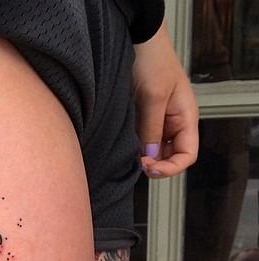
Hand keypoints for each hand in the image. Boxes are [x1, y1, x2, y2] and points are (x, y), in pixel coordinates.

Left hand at [132, 21, 198, 177]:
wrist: (137, 43)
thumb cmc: (153, 61)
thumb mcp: (154, 96)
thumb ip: (152, 128)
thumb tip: (150, 157)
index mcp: (186, 118)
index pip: (188, 155)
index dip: (172, 168)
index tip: (151, 168)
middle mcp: (173, 124)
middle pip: (169, 158)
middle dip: (154, 165)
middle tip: (136, 162)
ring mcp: (157, 123)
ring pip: (153, 153)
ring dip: (141, 158)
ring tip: (127, 154)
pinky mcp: (141, 120)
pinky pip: (140, 142)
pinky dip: (133, 149)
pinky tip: (123, 147)